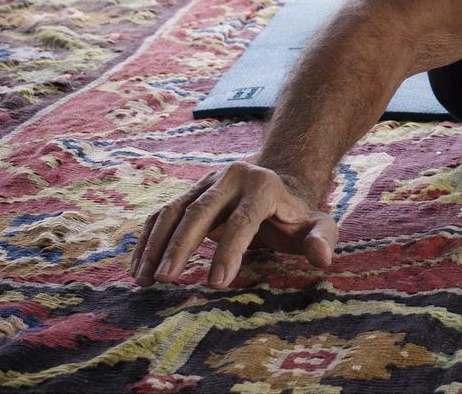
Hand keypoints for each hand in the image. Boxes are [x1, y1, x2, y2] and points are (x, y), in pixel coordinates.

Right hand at [129, 161, 339, 287]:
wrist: (276, 187)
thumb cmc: (295, 216)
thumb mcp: (317, 225)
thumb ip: (322, 238)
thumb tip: (322, 257)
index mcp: (263, 186)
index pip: (243, 220)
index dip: (230, 251)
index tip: (217, 284)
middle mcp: (231, 178)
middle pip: (201, 211)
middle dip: (182, 245)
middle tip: (168, 279)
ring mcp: (206, 182)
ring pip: (175, 210)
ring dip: (157, 244)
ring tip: (145, 279)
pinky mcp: (189, 193)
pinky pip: (163, 214)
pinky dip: (148, 240)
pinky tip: (139, 269)